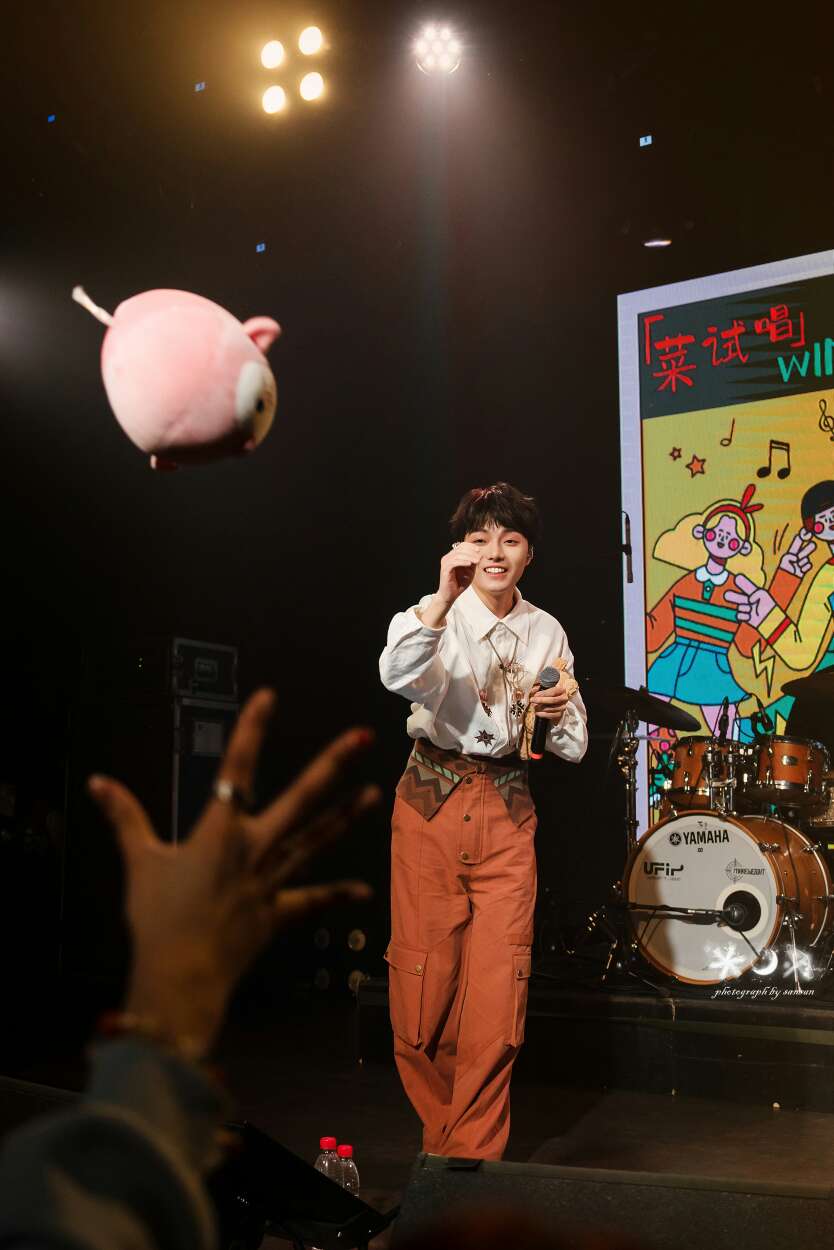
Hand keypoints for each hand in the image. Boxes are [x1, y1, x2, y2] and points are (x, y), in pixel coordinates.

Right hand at [89, 690, 378, 1056]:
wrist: (180, 979)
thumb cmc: (157, 919)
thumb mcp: (139, 863)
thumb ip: (124, 818)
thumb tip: (97, 781)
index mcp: (221, 830)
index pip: (238, 768)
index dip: (252, 730)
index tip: (268, 697)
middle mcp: (255, 847)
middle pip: (301, 798)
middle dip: (333, 765)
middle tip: (362, 737)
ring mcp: (272, 880)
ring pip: (316, 840)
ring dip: (345, 816)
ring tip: (374, 793)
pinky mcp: (278, 913)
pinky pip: (312, 901)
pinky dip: (336, 896)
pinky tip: (363, 890)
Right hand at [435, 542, 481, 608]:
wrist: (450, 595)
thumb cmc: (459, 583)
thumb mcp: (469, 571)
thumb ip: (473, 563)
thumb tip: (479, 555)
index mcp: (453, 556)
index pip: (462, 546)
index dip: (471, 546)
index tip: (479, 551)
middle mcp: (448, 558)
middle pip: (460, 549)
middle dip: (471, 552)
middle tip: (479, 557)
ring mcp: (445, 563)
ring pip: (458, 555)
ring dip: (469, 557)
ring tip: (477, 561)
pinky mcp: (445, 570)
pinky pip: (454, 562)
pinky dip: (463, 562)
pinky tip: (469, 564)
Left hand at [529, 679, 569, 721]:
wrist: (552, 701)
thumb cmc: (547, 693)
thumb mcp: (544, 688)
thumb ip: (539, 688)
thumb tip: (534, 690)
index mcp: (561, 690)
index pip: (553, 692)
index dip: (544, 694)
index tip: (535, 695)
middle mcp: (564, 698)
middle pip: (553, 700)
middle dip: (541, 700)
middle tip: (532, 700)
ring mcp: (563, 707)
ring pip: (552, 708)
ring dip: (541, 708)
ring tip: (533, 706)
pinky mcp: (560, 714)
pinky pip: (552, 715)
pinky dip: (543, 714)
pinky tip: (537, 712)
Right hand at [725, 574, 775, 629]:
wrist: (771, 621)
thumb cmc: (769, 607)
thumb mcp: (764, 596)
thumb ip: (756, 593)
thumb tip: (749, 600)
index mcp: (754, 594)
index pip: (746, 586)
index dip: (741, 582)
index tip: (736, 578)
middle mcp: (749, 601)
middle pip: (737, 597)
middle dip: (732, 596)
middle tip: (726, 594)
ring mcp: (747, 609)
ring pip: (740, 607)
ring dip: (745, 608)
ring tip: (751, 610)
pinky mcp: (745, 617)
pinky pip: (739, 615)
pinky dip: (744, 616)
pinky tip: (750, 617)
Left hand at [778, 528, 814, 576]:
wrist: (786, 578)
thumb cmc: (783, 568)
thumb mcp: (784, 560)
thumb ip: (789, 557)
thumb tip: (797, 559)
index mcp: (792, 551)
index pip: (798, 541)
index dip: (802, 536)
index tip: (807, 531)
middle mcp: (799, 554)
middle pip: (807, 548)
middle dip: (809, 548)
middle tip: (813, 544)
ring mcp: (803, 561)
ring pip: (806, 559)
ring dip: (801, 563)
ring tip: (797, 566)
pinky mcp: (806, 567)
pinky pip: (808, 565)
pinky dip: (804, 568)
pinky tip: (800, 569)